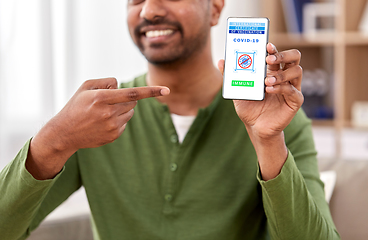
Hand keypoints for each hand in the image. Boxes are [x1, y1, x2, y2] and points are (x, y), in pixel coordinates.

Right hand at [27, 78, 169, 178]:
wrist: (65, 133)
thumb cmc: (76, 106)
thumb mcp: (86, 87)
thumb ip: (106, 82)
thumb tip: (122, 86)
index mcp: (101, 98)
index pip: (132, 93)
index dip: (151, 91)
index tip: (167, 90)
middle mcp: (109, 113)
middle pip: (132, 101)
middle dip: (126, 98)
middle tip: (109, 101)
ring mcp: (112, 127)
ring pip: (130, 112)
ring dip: (123, 109)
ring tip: (103, 112)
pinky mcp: (114, 136)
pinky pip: (125, 123)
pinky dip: (119, 119)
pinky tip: (103, 122)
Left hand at [218, 43, 302, 139]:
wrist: (255, 127)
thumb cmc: (249, 108)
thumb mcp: (238, 90)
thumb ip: (231, 77)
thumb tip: (221, 61)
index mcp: (272, 72)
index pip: (278, 55)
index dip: (274, 48)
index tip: (267, 45)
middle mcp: (284, 77)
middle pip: (294, 57)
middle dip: (283, 55)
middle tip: (270, 59)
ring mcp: (291, 88)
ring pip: (296, 71)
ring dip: (281, 74)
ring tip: (266, 81)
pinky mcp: (295, 101)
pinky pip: (292, 90)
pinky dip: (281, 88)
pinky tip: (269, 90)